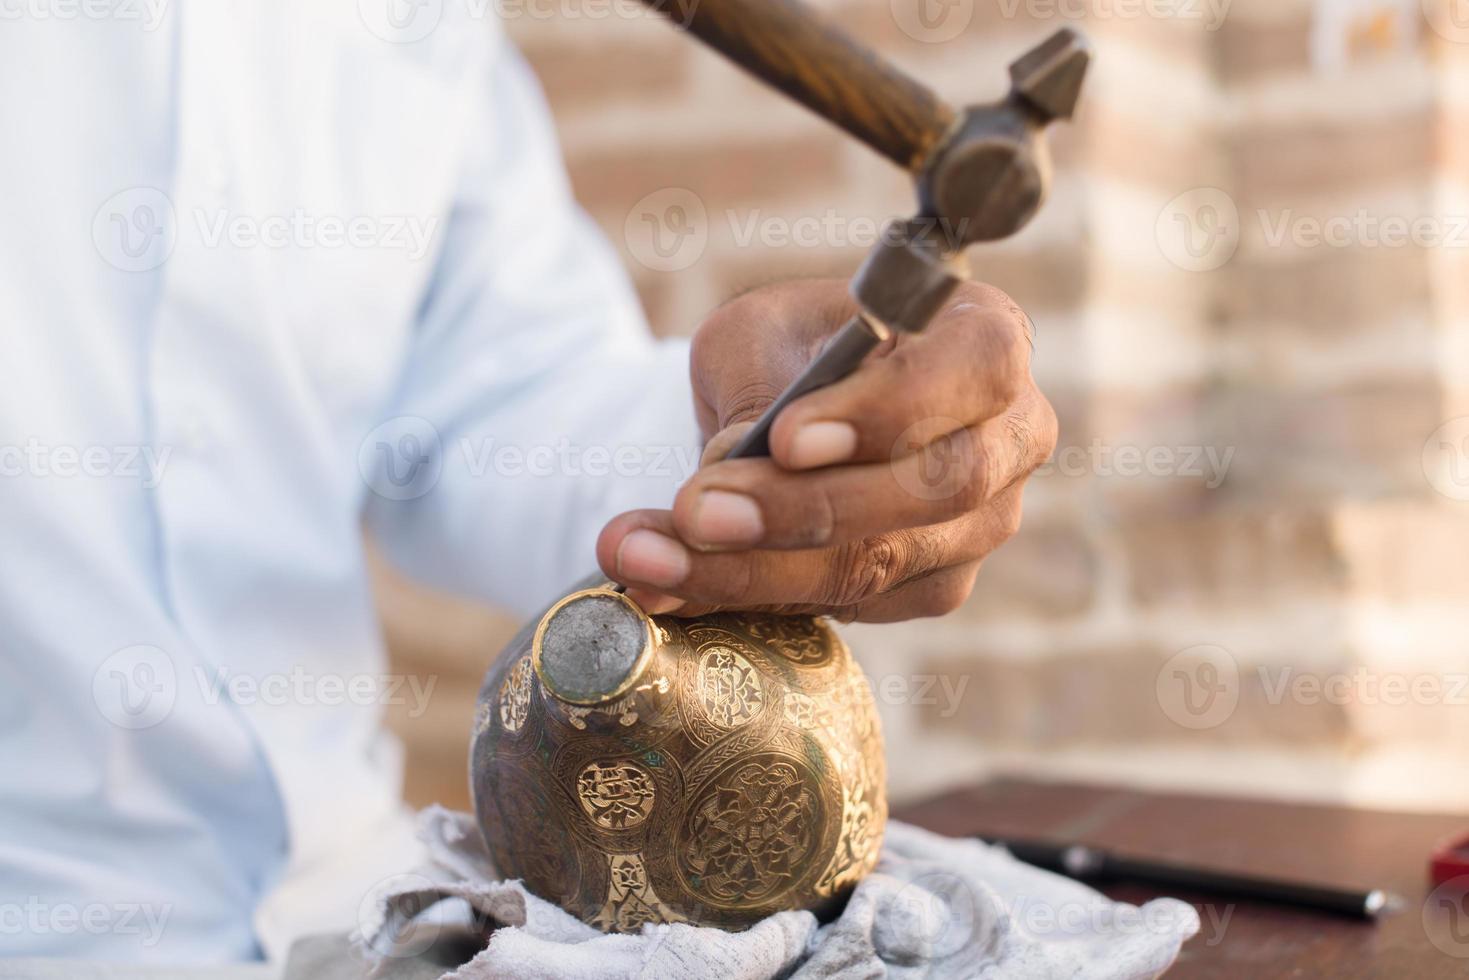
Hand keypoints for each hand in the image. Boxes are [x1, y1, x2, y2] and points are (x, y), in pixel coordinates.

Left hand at [595, 278, 1054, 622]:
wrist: (791, 413)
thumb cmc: (791, 351)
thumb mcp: (760, 333)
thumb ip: (755, 385)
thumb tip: (732, 472)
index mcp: (987, 341)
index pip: (976, 371)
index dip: (887, 410)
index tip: (785, 438)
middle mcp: (1010, 438)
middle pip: (934, 488)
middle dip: (801, 509)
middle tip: (694, 511)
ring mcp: (982, 525)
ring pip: (881, 564)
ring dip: (752, 569)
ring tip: (646, 557)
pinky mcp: (934, 587)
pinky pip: (849, 606)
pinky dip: (748, 597)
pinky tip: (668, 583)